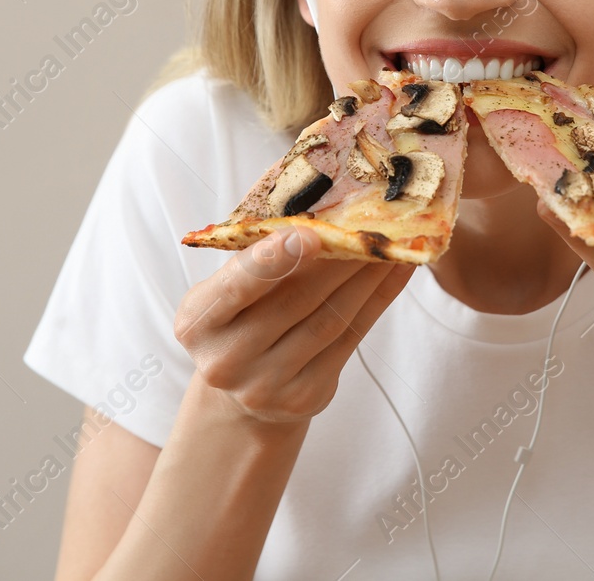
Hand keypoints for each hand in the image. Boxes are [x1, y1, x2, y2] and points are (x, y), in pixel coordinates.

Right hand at [173, 226, 412, 424]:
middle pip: (294, 301)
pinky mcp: (305, 397)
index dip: (272, 260)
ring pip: (329, 320)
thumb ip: (258, 248)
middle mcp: (226, 360)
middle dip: (339, 259)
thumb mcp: (229, 284)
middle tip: (371, 225)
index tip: (309, 233)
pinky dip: (377, 301)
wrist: (243, 388)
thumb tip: (310, 196)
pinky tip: (395, 273)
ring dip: (367, 278)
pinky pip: (350, 341)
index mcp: (197, 322)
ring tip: (392, 244)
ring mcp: (266, 386)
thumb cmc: (240, 315)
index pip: (236, 287)